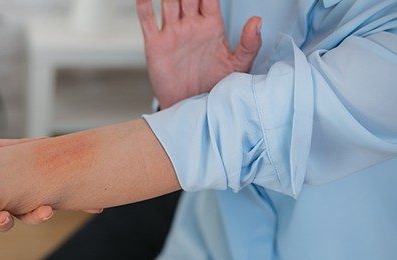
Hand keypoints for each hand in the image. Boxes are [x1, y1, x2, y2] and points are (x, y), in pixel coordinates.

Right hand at [136, 0, 261, 108]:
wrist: (191, 107)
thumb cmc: (215, 87)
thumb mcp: (237, 66)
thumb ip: (249, 44)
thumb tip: (257, 21)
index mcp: (211, 26)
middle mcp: (191, 26)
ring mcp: (172, 33)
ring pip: (168, 2)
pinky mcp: (155, 45)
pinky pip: (148, 21)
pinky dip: (144, 6)